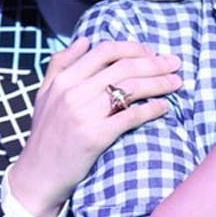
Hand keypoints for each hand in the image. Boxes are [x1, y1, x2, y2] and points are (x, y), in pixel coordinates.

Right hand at [9, 37, 181, 216]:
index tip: (152, 53)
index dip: (134, 48)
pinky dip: (152, 108)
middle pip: (124, 67)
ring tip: (177, 82)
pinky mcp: (95, 136)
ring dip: (160, 82)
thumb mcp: (44, 95)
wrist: (38, 176)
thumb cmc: (45, 136)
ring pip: (131, 87)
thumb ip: (60, 64)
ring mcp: (84, 114)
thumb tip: (84, 40)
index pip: (105, 51)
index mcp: (63, 79)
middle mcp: (73, 92)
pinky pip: (131, 115)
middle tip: (175, 64)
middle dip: (155, 63)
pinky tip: (165, 107)